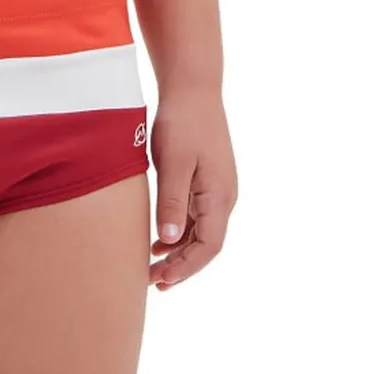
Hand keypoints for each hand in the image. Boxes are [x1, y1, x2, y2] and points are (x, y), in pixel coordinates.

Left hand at [148, 87, 236, 289]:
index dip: (186, 268)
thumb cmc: (182, 123)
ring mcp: (217, 190)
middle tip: (151, 282)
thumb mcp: (174, 163)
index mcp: (219, 196)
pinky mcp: (206, 183)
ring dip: (178, 254)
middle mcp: (223, 197)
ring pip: (200, 234)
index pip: (209, 246)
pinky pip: (196, 218)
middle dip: (181, 267)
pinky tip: (158, 243)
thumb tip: (169, 241)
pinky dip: (178, 235)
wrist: (193, 90)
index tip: (162, 280)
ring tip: (151, 269)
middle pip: (206, 245)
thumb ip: (172, 202)